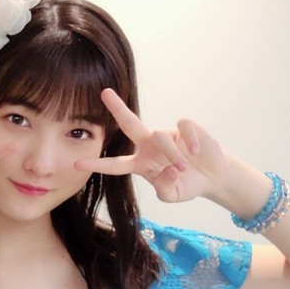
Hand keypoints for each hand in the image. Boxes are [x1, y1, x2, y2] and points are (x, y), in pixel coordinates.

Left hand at [76, 88, 230, 202]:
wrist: (211, 176)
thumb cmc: (186, 184)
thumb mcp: (173, 195)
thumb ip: (165, 189)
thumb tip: (168, 171)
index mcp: (140, 163)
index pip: (114, 165)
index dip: (98, 164)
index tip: (77, 163)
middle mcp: (149, 145)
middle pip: (129, 124)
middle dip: (117, 108)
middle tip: (104, 93)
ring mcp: (166, 135)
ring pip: (160, 135)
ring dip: (172, 154)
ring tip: (183, 168)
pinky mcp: (186, 128)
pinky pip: (184, 127)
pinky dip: (191, 140)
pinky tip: (196, 151)